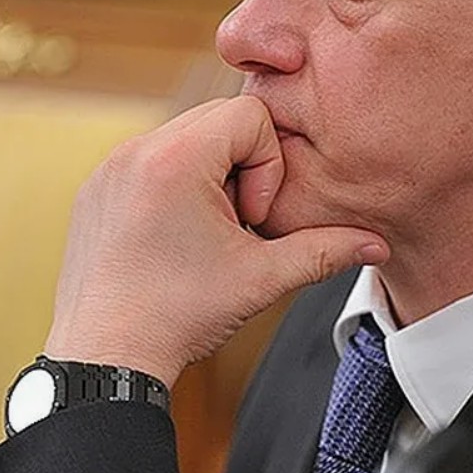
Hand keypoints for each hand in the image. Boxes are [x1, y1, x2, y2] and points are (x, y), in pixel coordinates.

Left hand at [43, 95, 389, 387]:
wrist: (106, 357)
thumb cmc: (177, 318)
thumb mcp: (262, 279)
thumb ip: (325, 250)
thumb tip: (375, 244)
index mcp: (175, 159)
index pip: (250, 115)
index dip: (268, 165)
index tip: (249, 217)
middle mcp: (137, 150)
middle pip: (219, 117)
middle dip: (242, 165)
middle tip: (235, 222)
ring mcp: (111, 167)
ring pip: (186, 136)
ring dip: (210, 174)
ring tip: (205, 232)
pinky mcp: (98, 186)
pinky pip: (151, 158)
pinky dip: (176, 184)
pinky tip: (176, 236)